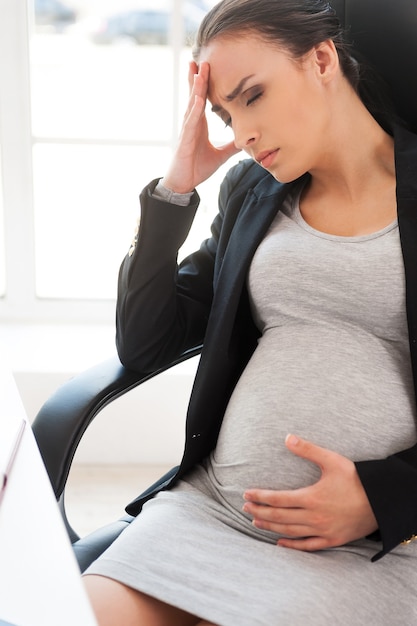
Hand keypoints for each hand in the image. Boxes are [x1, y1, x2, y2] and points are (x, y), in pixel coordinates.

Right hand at [162, 61, 239, 193]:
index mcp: (199, 125)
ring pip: (192, 105)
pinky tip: (197, 100)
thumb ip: (230, 147)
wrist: (183, 184)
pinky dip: (194, 111)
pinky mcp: (184, 141)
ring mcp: (187, 131)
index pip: (202, 100)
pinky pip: (190, 123)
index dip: (204, 84)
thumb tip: (244, 142)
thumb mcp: (220, 156)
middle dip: (198, 79)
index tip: (208, 68)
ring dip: (195, 89)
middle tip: (202, 60)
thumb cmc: (196, 168)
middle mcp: (192, 124)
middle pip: (195, 97)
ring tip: (198, 72)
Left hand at [242, 434, 377, 551]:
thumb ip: (308, 450)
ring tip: (255, 522)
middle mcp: (314, 517)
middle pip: (280, 516)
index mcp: (312, 498)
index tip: (247, 494)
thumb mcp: (332, 460)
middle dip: (260, 512)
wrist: (382, 502)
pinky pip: (308, 547)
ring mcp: (323, 531)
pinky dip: (292, 546)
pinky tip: (279, 543)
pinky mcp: (332, 540)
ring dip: (270, 527)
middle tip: (245, 508)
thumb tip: (286, 438)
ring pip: (290, 531)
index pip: (278, 499)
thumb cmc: (357, 480)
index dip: (260, 497)